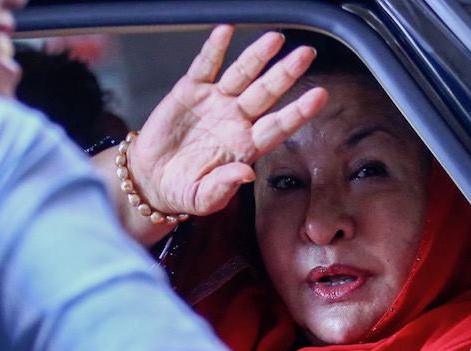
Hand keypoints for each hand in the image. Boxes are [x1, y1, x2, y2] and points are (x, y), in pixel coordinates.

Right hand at [127, 25, 327, 218]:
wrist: (151, 179)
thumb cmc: (182, 191)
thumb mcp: (202, 198)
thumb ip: (223, 187)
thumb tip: (245, 175)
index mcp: (245, 147)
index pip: (278, 127)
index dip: (299, 111)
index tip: (319, 97)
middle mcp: (235, 121)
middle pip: (266, 93)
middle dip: (286, 72)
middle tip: (305, 54)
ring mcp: (215, 103)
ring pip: (242, 74)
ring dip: (258, 55)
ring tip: (275, 38)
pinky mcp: (190, 92)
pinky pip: (205, 66)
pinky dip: (214, 49)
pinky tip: (225, 32)